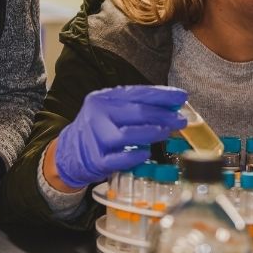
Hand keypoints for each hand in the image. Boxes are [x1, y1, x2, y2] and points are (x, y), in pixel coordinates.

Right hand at [54, 85, 187, 188]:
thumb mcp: (113, 111)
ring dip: (150, 133)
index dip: (163, 95)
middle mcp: (98, 113)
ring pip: (125, 135)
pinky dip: (134, 157)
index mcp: (105, 97)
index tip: (182, 97)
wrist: (69, 152)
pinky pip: (117, 159)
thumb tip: (171, 107)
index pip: (138, 93)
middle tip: (180, 120)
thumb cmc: (100, 129)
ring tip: (166, 133)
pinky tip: (146, 153)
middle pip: (136, 112)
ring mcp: (94, 136)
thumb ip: (137, 107)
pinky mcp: (95, 159)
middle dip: (163, 115)